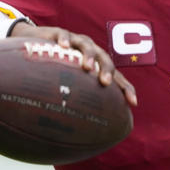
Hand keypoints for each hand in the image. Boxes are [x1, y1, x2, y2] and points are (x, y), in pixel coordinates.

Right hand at [10, 22, 137, 107]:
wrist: (37, 41)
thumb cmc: (56, 67)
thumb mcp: (68, 83)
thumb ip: (76, 102)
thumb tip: (79, 135)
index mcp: (98, 65)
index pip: (116, 77)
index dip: (125, 88)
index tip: (133, 103)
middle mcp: (91, 52)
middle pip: (105, 59)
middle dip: (106, 70)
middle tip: (104, 83)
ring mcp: (76, 41)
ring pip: (87, 45)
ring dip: (88, 55)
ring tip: (86, 67)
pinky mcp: (58, 33)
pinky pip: (63, 35)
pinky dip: (65, 40)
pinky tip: (63, 47)